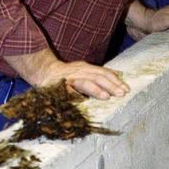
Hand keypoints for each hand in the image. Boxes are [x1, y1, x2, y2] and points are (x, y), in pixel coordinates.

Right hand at [5, 49, 128, 99]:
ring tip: (106, 97)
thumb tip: (116, 76)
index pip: (103, 72)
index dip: (115, 80)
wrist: (43, 71)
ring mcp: (69, 78)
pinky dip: (74, 95)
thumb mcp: (83, 70)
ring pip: (85, 82)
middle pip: (98, 77)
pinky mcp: (59, 86)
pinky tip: (81, 101)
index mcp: (86, 68)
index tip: (126, 88)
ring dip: (96, 89)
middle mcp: (79, 71)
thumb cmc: (66, 74)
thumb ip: (97, 74)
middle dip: (111, 85)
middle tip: (122, 93)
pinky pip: (68, 91)